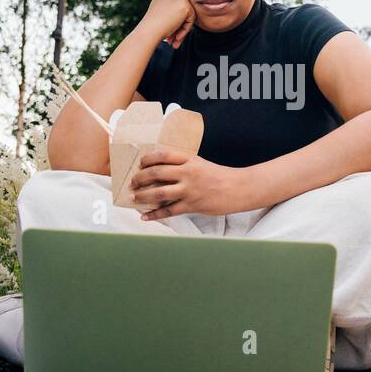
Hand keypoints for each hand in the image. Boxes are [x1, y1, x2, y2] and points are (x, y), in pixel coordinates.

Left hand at [130, 148, 247, 218]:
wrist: (238, 188)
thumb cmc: (219, 176)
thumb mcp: (201, 164)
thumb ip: (183, 165)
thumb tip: (160, 172)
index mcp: (189, 160)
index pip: (163, 154)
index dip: (148, 158)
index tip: (140, 164)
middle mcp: (188, 173)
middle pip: (156, 172)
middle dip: (140, 178)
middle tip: (132, 182)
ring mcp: (190, 189)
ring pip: (159, 192)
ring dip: (143, 195)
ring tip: (134, 198)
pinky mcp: (192, 205)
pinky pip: (169, 210)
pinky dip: (154, 214)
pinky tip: (145, 216)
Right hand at [140, 0, 196, 48]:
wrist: (149, 31)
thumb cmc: (153, 26)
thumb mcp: (161, 13)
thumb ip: (172, 11)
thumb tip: (187, 17)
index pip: (176, 6)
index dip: (174, 21)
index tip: (169, 33)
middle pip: (183, 10)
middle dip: (178, 26)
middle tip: (173, 39)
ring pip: (188, 15)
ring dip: (181, 29)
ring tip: (174, 42)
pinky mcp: (185, 4)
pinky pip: (191, 19)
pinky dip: (185, 30)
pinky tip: (177, 37)